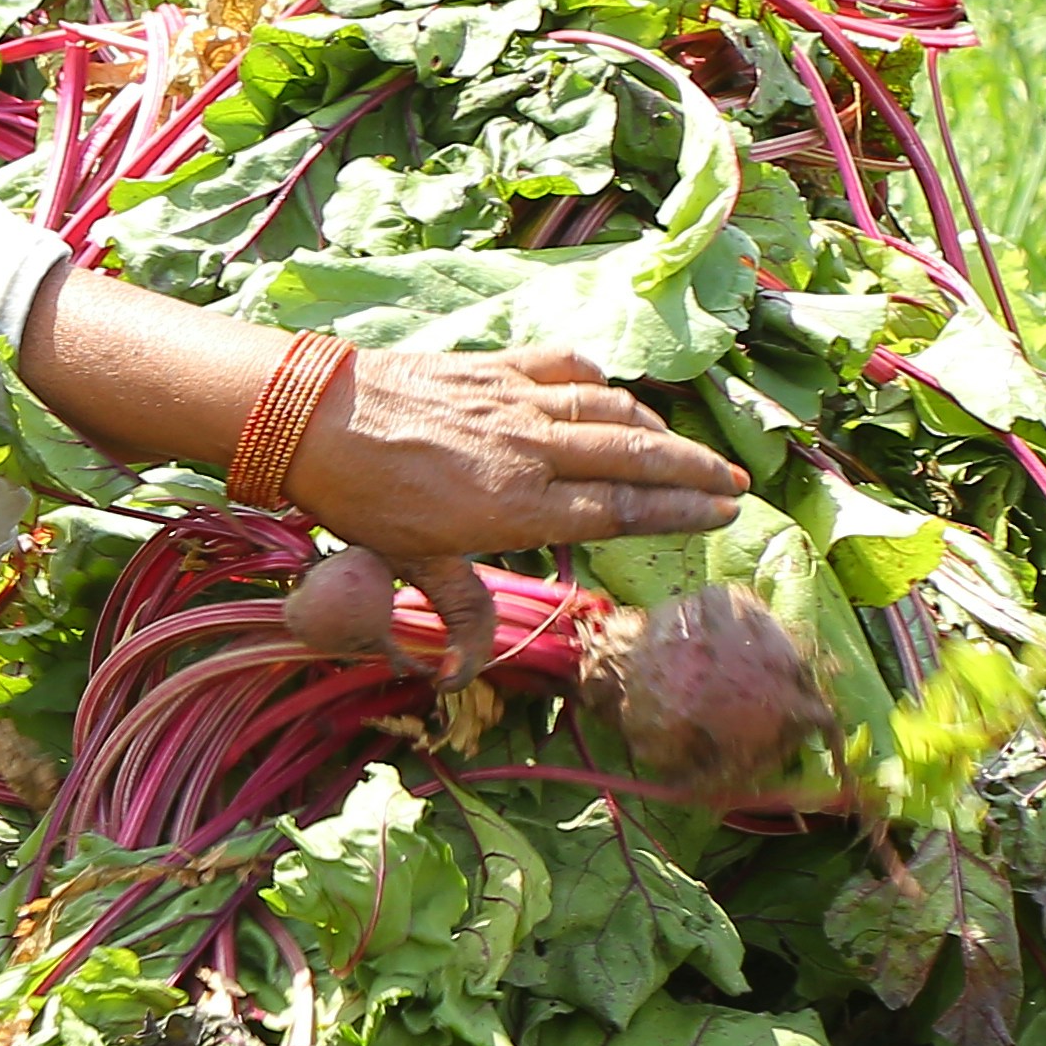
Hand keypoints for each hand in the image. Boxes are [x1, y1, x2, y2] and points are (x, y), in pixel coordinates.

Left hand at [283, 343, 745, 684]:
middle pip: (635, 459)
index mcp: (520, 507)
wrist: (312, 418)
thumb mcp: (411, 564)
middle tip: (733, 482)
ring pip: (610, 410)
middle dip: (692, 471)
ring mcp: (516, 403)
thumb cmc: (360, 499)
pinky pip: (563, 367)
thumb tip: (461, 678)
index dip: (678, 511)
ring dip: (657, 428)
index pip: (621, 511)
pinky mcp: (494, 366)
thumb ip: (457, 613)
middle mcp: (532, 451)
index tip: (723, 511)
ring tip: (686, 448)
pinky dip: (599, 379)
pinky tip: (613, 393)